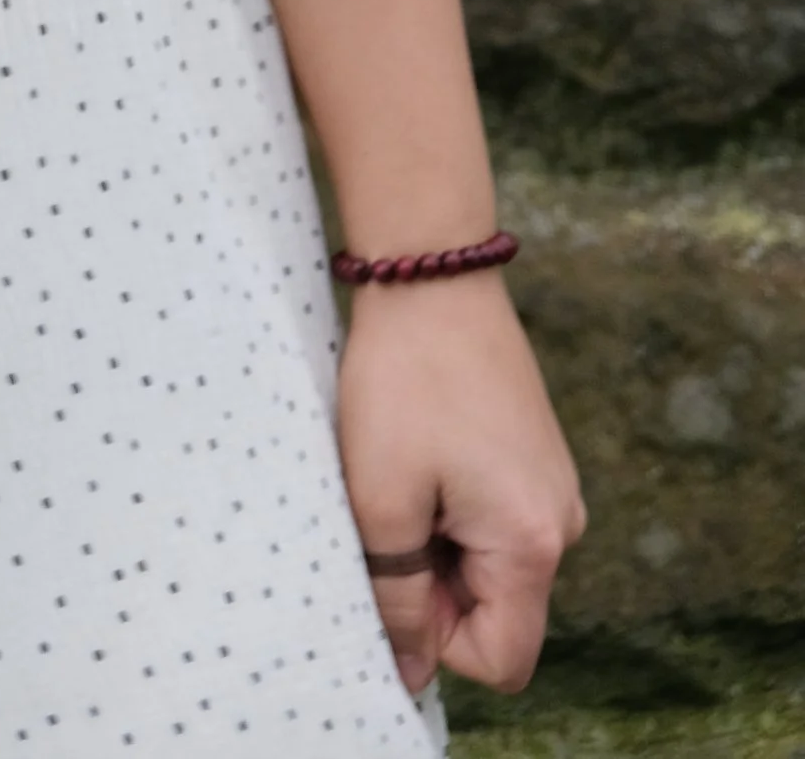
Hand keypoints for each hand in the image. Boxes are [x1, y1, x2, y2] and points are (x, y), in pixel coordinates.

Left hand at [336, 272, 585, 695]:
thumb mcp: (381, 499)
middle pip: (497, 612)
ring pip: (489, 563)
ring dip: (436, 539)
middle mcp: (563, 524)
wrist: (431, 272)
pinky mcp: (535, 457)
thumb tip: (411, 671)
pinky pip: (494, 520)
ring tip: (402, 470)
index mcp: (535, 544)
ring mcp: (553, 487)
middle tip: (389, 508)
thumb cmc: (403, 382)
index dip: (436, 638)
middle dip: (433, 583)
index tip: (394, 567)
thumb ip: (399, 596)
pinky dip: (450, 504)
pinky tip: (420, 449)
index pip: (501, 659)